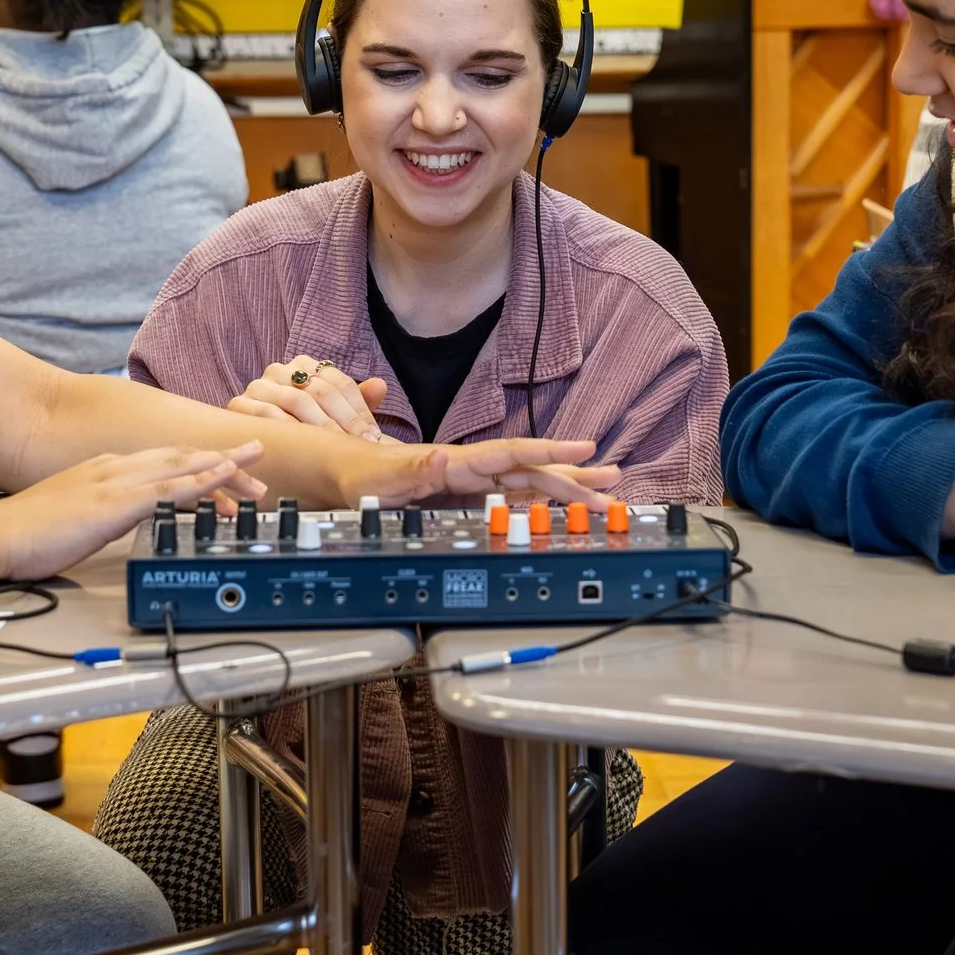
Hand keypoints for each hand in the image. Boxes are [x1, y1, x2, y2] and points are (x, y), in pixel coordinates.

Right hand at [0, 444, 266, 580]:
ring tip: (254, 464)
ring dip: (221, 465)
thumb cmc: (25, 534)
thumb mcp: (72, 516)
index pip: (162, 463)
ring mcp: (115, 482)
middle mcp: (114, 468)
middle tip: (255, 458)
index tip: (225, 467)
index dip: (196, 463)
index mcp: (104, 471)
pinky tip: (222, 479)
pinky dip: (201, 481)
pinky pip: (169, 489)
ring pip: (181, 467)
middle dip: (219, 458)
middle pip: (179, 458)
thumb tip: (113, 522)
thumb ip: (98, 513)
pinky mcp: (115, 502)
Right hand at [228, 359, 389, 440]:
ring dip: (320, 427)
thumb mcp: (333, 413)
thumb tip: (380, 386)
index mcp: (304, 365)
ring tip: (335, 448)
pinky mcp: (239, 404)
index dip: (358, 411)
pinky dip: (288, 430)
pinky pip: (268, 415)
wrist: (255, 440)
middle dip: (343, 421)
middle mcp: (280, 369)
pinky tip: (304, 447)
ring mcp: (258, 386)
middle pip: (320, 391)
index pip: (339, 382)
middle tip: (358, 445)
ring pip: (297, 401)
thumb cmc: (301, 427)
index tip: (372, 435)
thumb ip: (357, 400)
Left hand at [326, 434, 619, 509]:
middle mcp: (469, 468)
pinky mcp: (464, 496)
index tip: (584, 449)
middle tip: (613, 481)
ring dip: (565, 488)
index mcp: (456, 463)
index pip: (511, 455)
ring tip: (603, 492)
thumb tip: (443, 459)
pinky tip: (560, 505)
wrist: (340, 474)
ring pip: (527, 484)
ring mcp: (470, 482)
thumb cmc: (358, 476)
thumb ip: (412, 468)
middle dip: (574, 475)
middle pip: (531, 470)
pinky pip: (511, 497)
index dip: (548, 452)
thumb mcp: (380, 477)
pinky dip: (540, 500)